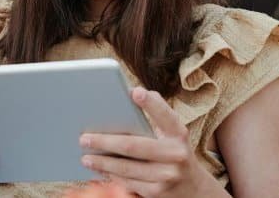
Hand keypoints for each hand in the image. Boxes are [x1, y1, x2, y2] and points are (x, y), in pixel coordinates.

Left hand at [79, 87, 209, 197]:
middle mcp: (176, 154)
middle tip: (84, 138)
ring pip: (126, 168)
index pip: (165, 115)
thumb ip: (156, 119)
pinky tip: (99, 170)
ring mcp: (167, 176)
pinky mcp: (157, 193)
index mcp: (179, 134)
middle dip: (105, 142)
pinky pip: (128, 183)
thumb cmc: (174, 153)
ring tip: (86, 157)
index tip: (134, 92)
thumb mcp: (173, 136)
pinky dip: (111, 176)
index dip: (151, 103)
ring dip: (102, 163)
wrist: (194, 190)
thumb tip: (128, 96)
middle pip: (133, 146)